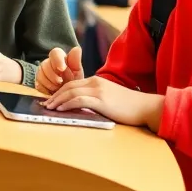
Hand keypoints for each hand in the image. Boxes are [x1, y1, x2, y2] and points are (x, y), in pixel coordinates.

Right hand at [36, 46, 82, 94]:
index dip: (57, 60)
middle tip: (60, 83)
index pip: (55, 53)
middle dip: (53, 75)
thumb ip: (75, 62)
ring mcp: (42, 72)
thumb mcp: (77, 74)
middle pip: (45, 64)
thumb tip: (77, 49)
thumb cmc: (72, 83)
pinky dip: (44, 89)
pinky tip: (51, 92)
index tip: (62, 69)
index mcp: (60, 58)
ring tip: (57, 88)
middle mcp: (49, 63)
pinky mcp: (37, 81)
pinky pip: (37, 84)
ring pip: (40, 74)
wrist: (67, 97)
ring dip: (49, 83)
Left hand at [43, 77, 164, 131]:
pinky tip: (60, 109)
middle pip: (68, 86)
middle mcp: (96, 83)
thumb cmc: (129, 107)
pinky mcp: (101, 100)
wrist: (146, 107)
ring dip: (57, 100)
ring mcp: (98, 90)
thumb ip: (96, 99)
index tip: (51, 100)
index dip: (59, 91)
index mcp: (97, 81)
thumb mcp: (110, 99)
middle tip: (45, 104)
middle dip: (54, 95)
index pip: (73, 84)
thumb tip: (82, 108)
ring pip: (71, 92)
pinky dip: (67, 104)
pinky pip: (79, 99)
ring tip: (48, 108)